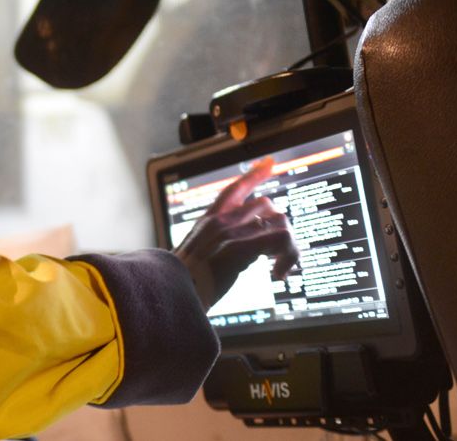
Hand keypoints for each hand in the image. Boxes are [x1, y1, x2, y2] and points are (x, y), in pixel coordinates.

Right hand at [173, 158, 299, 310]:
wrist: (168, 294)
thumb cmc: (181, 283)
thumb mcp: (194, 256)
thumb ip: (213, 247)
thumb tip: (238, 253)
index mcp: (208, 221)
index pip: (234, 189)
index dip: (254, 174)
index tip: (270, 163)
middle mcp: (220, 221)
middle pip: (266, 205)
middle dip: (280, 228)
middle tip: (278, 256)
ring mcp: (230, 232)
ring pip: (280, 222)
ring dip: (288, 247)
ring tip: (279, 269)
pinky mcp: (241, 247)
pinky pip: (281, 239)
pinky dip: (288, 257)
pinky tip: (278, 275)